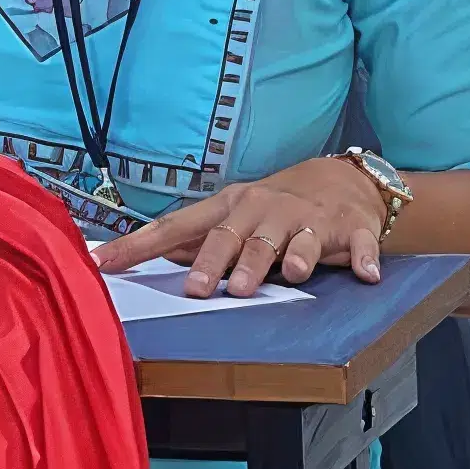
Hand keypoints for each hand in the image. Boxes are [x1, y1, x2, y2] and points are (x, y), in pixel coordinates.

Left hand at [106, 155, 399, 293]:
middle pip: (237, 237)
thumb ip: (193, 240)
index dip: (139, 245)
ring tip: (287, 276)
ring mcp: (307, 219)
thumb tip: (136, 256)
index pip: (176, 226)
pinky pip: (358, 245)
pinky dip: (363, 258)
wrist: (342, 180)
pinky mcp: (349, 230)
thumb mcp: (231, 217)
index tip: (105, 263)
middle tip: (203, 288)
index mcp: (228, 208)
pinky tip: (365, 273)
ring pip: (294, 241)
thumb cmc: (273, 207)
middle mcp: (264, 209)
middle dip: (220, 261)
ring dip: (290, 258)